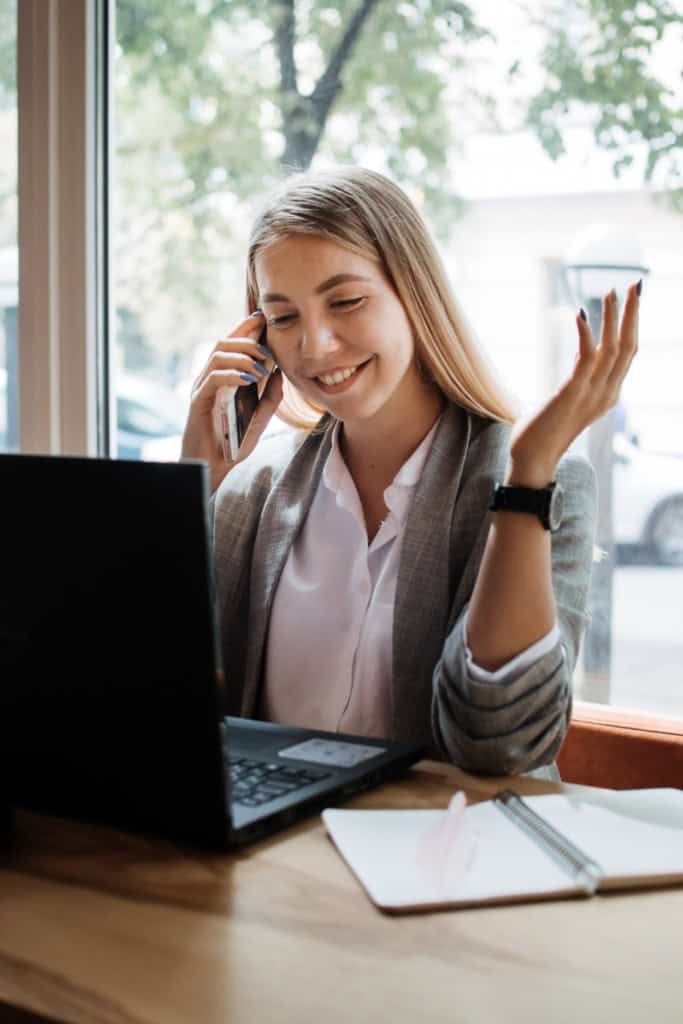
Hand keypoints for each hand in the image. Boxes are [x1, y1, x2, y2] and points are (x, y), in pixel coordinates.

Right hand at [180, 312, 282, 492]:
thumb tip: (281, 374)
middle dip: (248, 338)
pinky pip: (213, 378)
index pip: (233, 344)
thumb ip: (270, 397)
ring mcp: (202, 387)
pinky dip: (232, 374)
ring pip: (218, 354)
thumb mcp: (259, 419)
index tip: (266, 320)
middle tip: (269, 348)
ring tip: (262, 365)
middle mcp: (211, 377)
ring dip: (243, 355)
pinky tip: (250, 379)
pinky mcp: (198, 401)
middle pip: (224, 341)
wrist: (214, 467)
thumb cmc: (232, 443)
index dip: (248, 328)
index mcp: (224, 378)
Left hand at [507, 281, 639, 486]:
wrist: (532, 459)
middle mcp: (606, 394)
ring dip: (612, 318)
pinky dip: (585, 335)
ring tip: (610, 291)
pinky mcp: (571, 394)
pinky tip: (580, 314)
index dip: (632, 325)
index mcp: (608, 394)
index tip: (632, 298)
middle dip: (632, 314)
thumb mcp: (569, 402)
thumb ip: (579, 382)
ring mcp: (591, 395)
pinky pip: (585, 359)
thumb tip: (580, 363)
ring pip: (612, 350)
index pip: (628, 354)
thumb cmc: (543, 432)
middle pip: (629, 347)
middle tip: (634, 285)